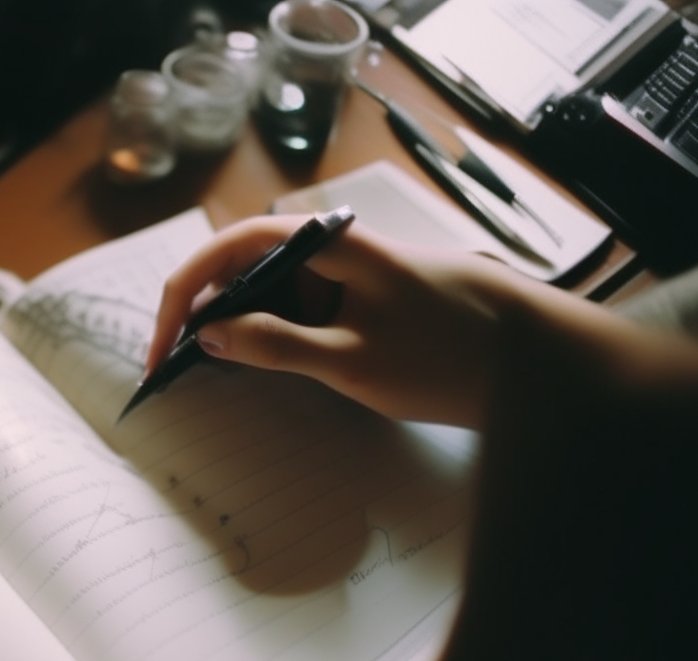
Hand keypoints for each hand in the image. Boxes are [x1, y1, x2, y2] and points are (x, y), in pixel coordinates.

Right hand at [147, 215, 536, 428]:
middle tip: (176, 363)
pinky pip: (299, 306)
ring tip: (208, 370)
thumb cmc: (452, 356)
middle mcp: (334, 249)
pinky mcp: (361, 297)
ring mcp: (348, 273)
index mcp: (331, 245)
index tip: (164, 342)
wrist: (539, 361)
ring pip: (269, 288)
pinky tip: (259, 365)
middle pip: (244, 264)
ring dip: (236, 325)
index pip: (233, 247)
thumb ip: (276, 345)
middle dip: (203, 309)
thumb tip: (210, 333)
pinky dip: (271, 333)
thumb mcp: (353, 361)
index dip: (185, 288)